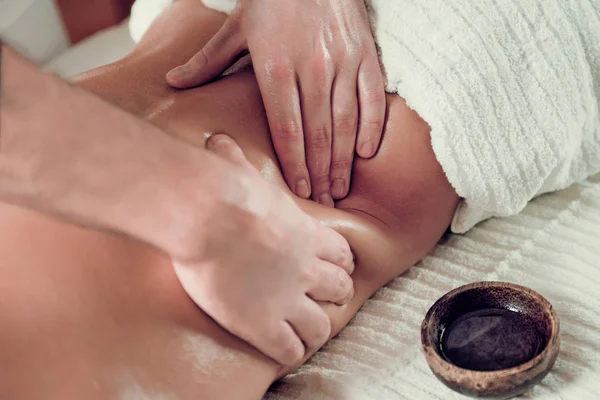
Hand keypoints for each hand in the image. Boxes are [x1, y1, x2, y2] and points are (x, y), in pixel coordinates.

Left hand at [166, 0, 385, 205]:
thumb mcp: (236, 25)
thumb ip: (207, 60)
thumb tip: (172, 82)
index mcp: (277, 67)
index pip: (287, 129)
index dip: (294, 165)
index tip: (297, 193)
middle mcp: (312, 69)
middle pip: (318, 133)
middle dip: (319, 173)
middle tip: (320, 203)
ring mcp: (343, 62)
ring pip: (345, 121)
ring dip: (343, 160)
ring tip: (339, 189)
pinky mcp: (365, 54)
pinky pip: (373, 97)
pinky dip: (371, 126)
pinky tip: (365, 153)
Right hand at [172, 134, 354, 366]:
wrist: (206, 213)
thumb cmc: (223, 189)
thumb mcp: (239, 171)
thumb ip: (236, 161)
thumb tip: (218, 141)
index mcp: (307, 234)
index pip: (342, 255)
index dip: (337, 264)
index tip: (327, 268)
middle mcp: (307, 269)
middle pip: (341, 290)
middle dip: (332, 296)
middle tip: (318, 300)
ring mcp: (288, 298)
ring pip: (322, 326)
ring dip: (314, 330)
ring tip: (302, 332)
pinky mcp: (263, 324)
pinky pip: (290, 348)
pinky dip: (289, 351)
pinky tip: (280, 347)